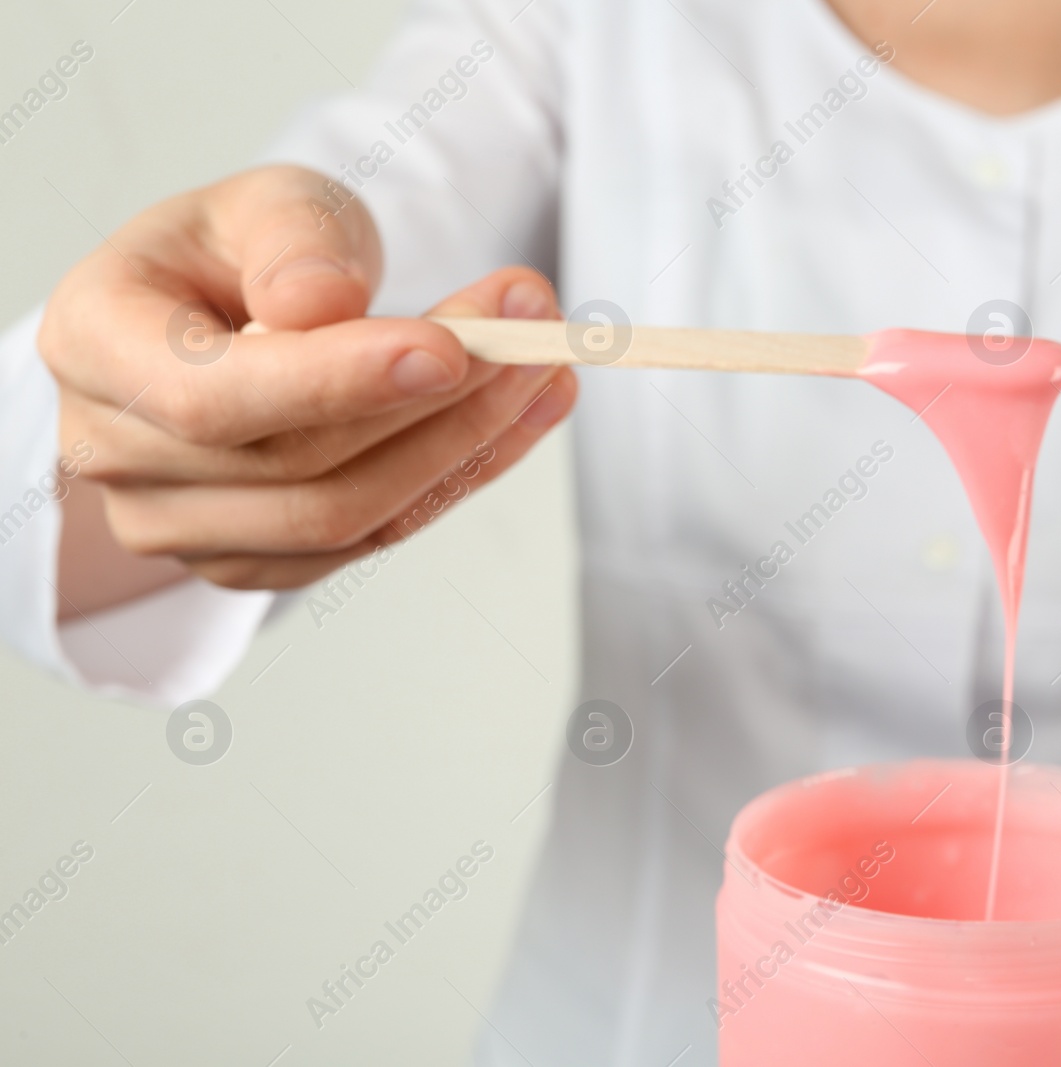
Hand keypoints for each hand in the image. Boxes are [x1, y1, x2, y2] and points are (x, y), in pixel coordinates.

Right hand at [39, 165, 575, 609]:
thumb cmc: (237, 254)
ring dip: (469, 441)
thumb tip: (319, 305)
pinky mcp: (260, 559)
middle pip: (298, 467)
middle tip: (536, 330)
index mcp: (94, 342)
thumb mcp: (261, 204)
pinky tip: (527, 411)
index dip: (333, 382)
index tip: (449, 347)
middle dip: (439, 399)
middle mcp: (119, 453)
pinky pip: (379, 535)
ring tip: (548, 366)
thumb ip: (290, 238)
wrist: (226, 320)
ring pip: (350, 516)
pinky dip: (465, 473)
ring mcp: (185, 526)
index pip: (211, 397)